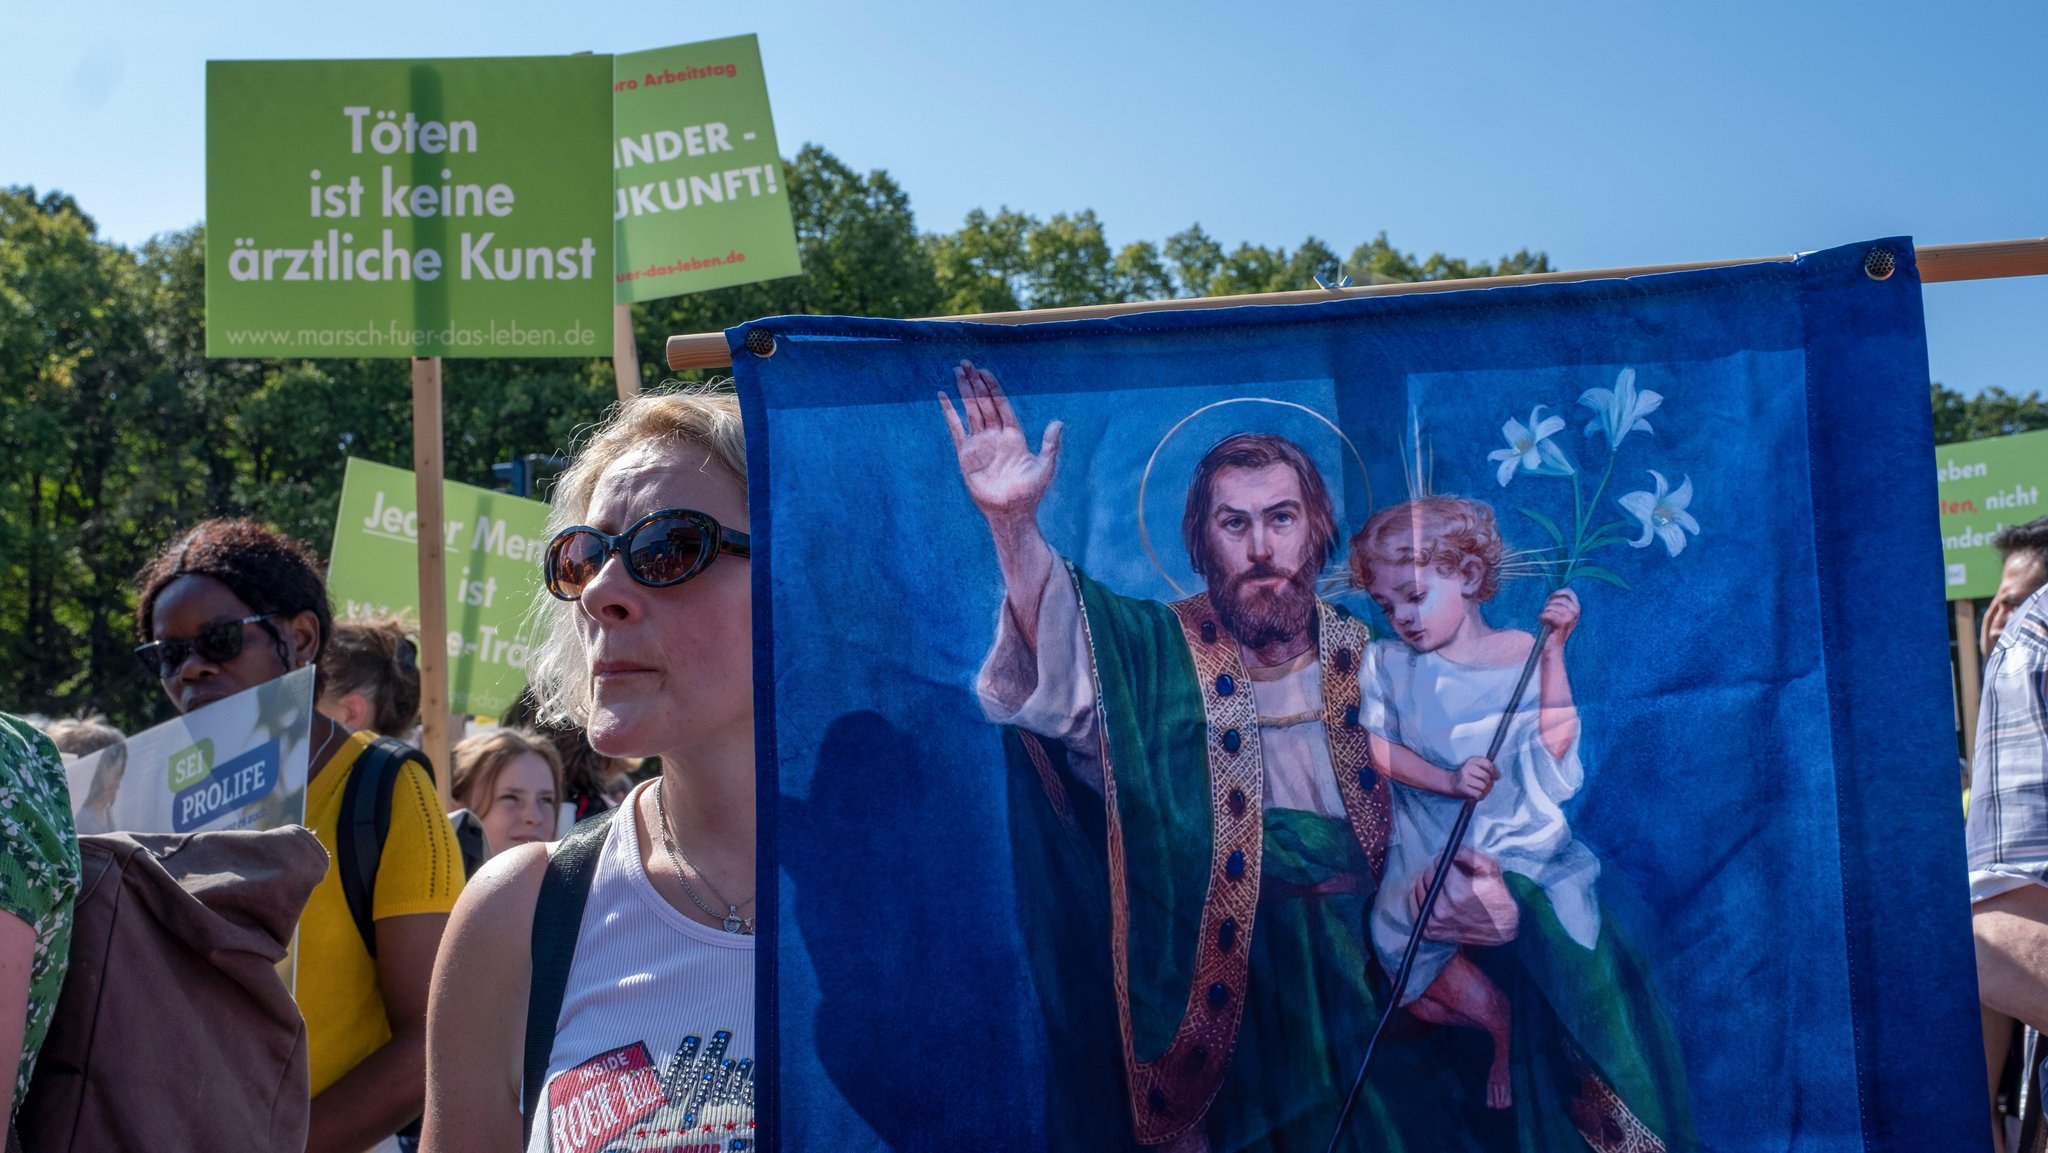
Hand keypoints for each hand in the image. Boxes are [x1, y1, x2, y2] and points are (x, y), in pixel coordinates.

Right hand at [939, 360, 1063, 522]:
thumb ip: (1051, 445)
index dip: (993, 388)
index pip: (1001, 405)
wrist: (1010, 512)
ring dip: (964, 391)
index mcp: (1013, 435)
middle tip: (966, 363)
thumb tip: (1059, 422)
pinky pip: (956, 429)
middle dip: (976, 383)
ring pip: (970, 410)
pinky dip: (949, 413)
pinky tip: (943, 397)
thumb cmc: (1030, 492)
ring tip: (957, 371)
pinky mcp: (966, 454)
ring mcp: (980, 443)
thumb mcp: (1045, 467)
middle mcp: (995, 435)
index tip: (985, 372)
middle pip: (984, 403)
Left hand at [1411, 849, 1519, 946]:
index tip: (1454, 862)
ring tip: (1443, 883)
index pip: (1441, 864)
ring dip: (1428, 881)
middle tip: (1449, 871)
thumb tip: (1450, 850)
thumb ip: (1469, 855)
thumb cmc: (1497, 897)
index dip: (1448, 859)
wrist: (1500, 930)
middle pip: (1428, 875)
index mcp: (1461, 893)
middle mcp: (1444, 909)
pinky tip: (1432, 893)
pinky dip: (1420, 895)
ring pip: (1419, 888)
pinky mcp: (1429, 931)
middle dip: (1438, 869)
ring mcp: (1434, 922)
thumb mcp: (1491, 869)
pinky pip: (1414, 904)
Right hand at [1452, 756, 1496, 800]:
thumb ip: (1488, 768)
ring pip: (1483, 786)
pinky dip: (1480, 795)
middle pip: (1486, 776)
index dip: (1495, 772)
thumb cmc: (1467, 775)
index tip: (1495, 776)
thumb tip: (1498, 776)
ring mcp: (1464, 779)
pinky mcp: (1463, 789)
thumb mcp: (1476, 766)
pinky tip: (1477, 793)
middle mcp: (1467, 768)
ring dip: (1485, 789)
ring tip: (1482, 789)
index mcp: (1472, 761)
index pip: (1488, 764)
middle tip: (1487, 784)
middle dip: (1490, 782)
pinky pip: (1478, 794)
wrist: (1451, 782)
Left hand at [1538, 588, 1580, 649]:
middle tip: (1546, 614)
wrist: (1552, 648)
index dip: (1557, 593)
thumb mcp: (1558, 615)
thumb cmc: (1552, 631)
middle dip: (1550, 605)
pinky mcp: (1562, 624)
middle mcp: (1574, 614)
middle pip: (1559, 599)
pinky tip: (1542, 622)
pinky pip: (1549, 614)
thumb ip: (1558, 604)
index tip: (1550, 600)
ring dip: (1546, 612)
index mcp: (1575, 610)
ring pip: (1553, 607)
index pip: (1569, 593)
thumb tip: (1555, 594)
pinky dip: (1543, 617)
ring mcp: (1569, 618)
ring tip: (1545, 621)